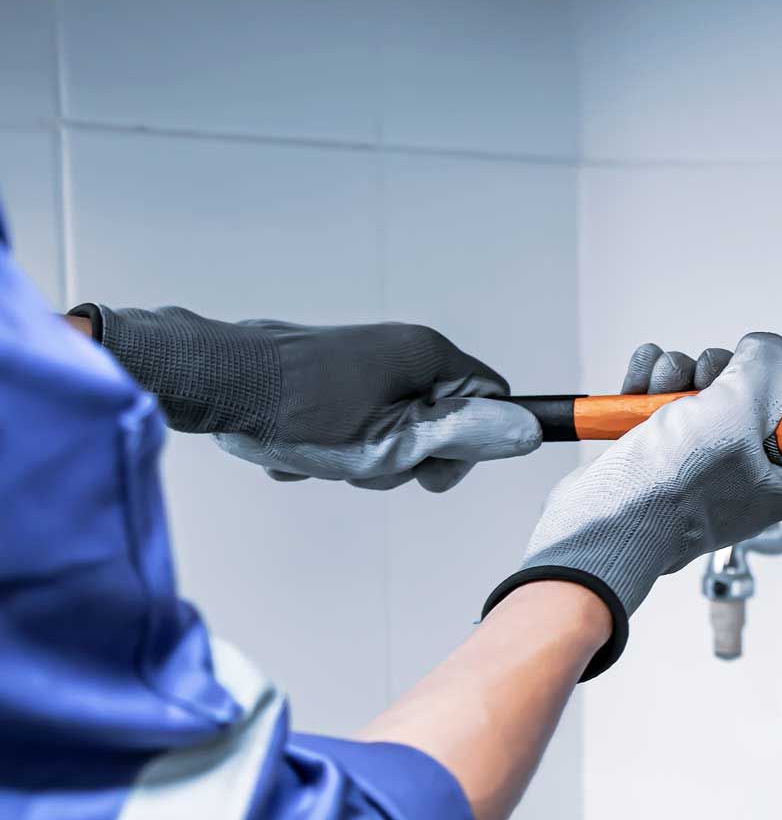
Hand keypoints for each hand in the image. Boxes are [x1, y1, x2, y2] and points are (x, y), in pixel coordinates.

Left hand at [84, 305, 540, 491]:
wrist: (216, 382)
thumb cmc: (298, 410)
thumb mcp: (394, 442)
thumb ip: (464, 438)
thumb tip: (527, 430)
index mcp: (427, 354)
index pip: (490, 399)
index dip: (469, 445)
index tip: (430, 471)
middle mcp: (400, 347)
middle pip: (439, 418)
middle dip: (405, 457)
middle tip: (364, 465)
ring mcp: (362, 358)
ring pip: (391, 425)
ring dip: (362, 455)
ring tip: (323, 456)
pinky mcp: (327, 371)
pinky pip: (351, 418)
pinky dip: (331, 441)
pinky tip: (299, 447)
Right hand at [484, 333, 781, 678]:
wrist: (600, 525)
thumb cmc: (671, 491)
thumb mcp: (739, 414)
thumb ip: (768, 369)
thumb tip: (767, 348)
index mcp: (779, 477)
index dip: (774, 383)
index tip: (751, 373)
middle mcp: (742, 472)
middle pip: (743, 393)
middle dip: (713, 374)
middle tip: (699, 388)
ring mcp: (696, 463)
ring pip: (697, 391)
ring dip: (674, 376)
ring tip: (657, 393)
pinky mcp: (656, 453)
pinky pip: (660, 400)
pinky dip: (646, 385)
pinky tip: (635, 389)